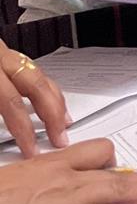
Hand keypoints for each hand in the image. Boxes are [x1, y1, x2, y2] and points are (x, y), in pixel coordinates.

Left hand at [0, 40, 68, 156]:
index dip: (24, 130)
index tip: (32, 150)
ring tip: (64, 121)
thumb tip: (0, 137)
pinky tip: (48, 98)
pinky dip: (45, 86)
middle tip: (60, 137)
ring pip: (40, 74)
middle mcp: (2, 59)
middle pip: (37, 85)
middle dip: (52, 114)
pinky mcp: (5, 53)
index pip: (12, 103)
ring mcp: (5, 53)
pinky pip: (33, 70)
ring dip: (55, 100)